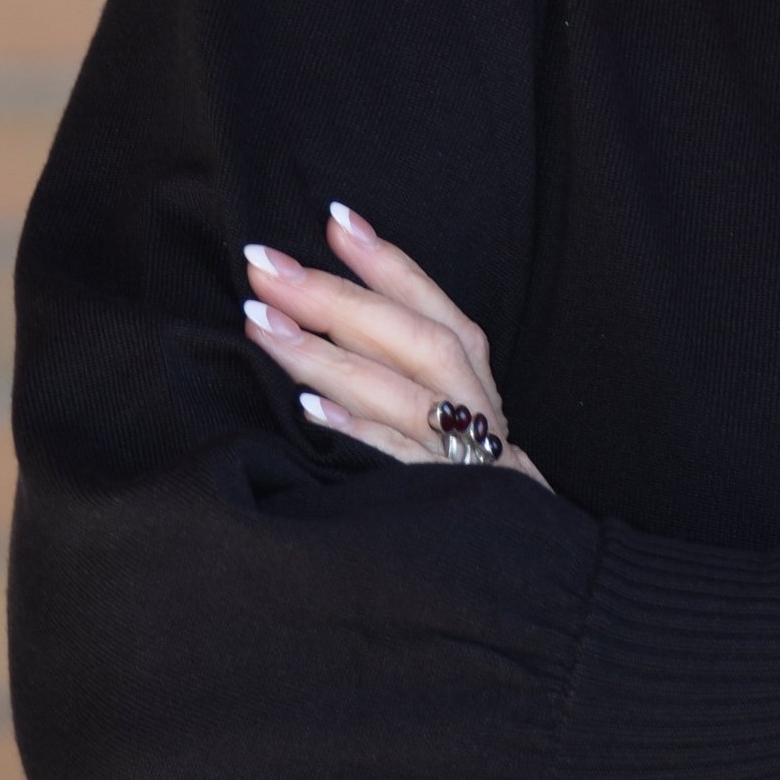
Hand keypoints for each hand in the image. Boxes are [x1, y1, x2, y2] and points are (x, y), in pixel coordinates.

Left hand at [242, 205, 547, 484]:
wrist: (517, 562)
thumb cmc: (455, 466)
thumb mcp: (440, 403)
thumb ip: (393, 354)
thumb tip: (312, 299)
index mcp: (472, 373)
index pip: (429, 304)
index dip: (385, 261)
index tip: (334, 217)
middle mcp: (472, 405)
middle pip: (413, 339)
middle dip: (336, 298)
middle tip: (265, 266)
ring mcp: (461, 456)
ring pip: (401, 394)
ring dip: (328, 355)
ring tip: (262, 324)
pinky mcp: (445, 505)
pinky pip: (400, 463)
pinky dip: (358, 431)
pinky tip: (308, 408)